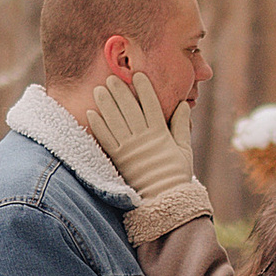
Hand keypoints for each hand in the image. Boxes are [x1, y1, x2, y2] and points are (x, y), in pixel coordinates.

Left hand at [86, 69, 198, 200]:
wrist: (164, 200)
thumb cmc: (176, 174)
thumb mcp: (184, 149)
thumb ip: (181, 125)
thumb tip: (183, 104)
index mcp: (161, 134)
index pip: (151, 105)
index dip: (144, 88)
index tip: (137, 74)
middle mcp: (143, 138)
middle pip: (129, 109)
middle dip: (120, 91)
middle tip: (111, 77)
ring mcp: (129, 149)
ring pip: (114, 121)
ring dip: (105, 104)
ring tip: (98, 89)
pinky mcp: (118, 159)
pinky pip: (105, 139)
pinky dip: (97, 125)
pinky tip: (91, 113)